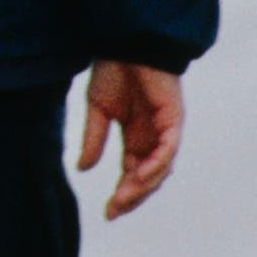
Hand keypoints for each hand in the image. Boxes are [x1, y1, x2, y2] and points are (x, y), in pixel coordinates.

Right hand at [76, 61, 183, 219]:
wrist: (126, 42)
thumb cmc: (113, 70)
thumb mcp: (97, 110)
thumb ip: (94, 139)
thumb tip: (83, 169)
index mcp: (136, 136)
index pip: (132, 174)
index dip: (123, 195)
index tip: (107, 213)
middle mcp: (154, 137)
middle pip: (148, 178)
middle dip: (132, 197)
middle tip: (114, 210)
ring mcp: (166, 129)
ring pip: (160, 169)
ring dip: (143, 186)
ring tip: (124, 197)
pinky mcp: (173, 119)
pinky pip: (168, 149)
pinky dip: (156, 165)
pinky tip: (140, 176)